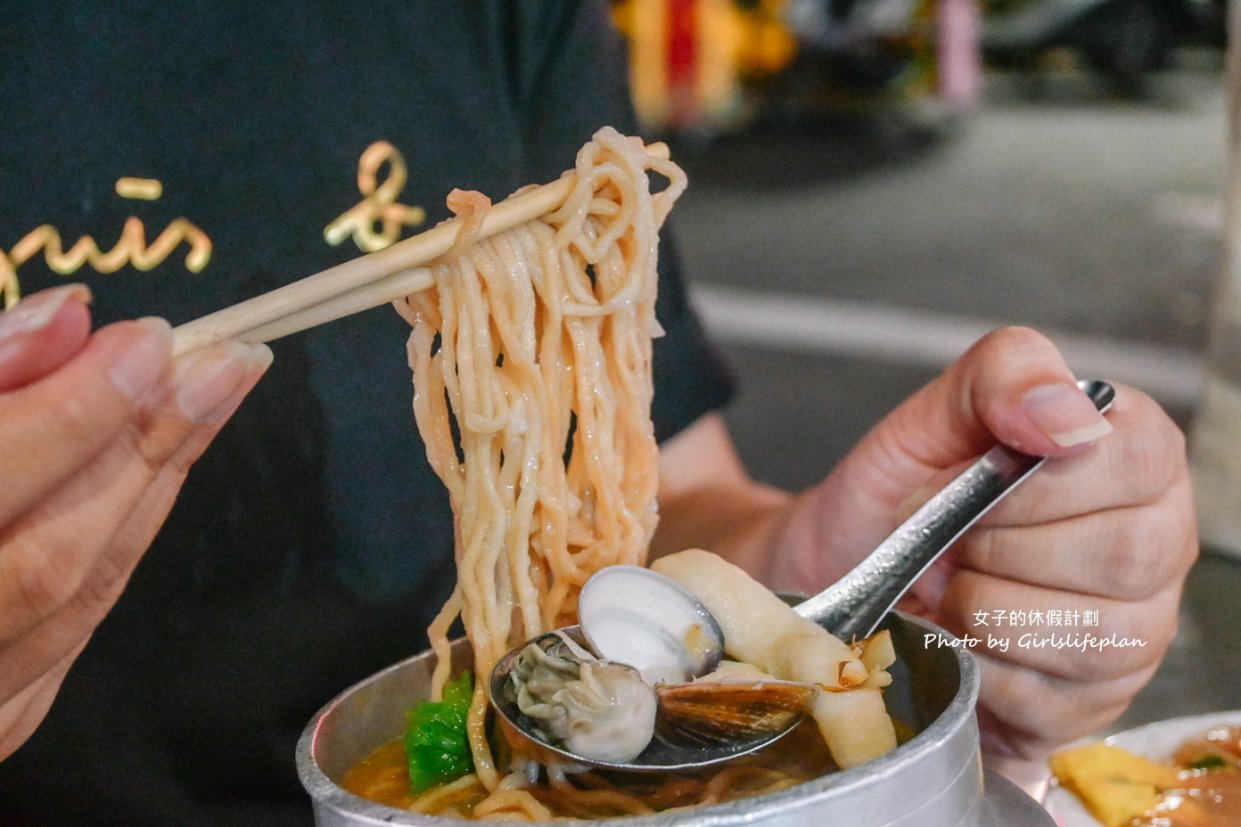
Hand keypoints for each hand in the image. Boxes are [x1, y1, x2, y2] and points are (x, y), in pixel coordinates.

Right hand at [0, 285, 271, 759]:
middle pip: (57, 555)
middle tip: (228, 361)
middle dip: (151, 447)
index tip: (152, 342)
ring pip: (80, 594)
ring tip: (215, 396)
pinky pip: (76, 629)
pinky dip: (122, 538)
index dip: (77, 412)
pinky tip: (163, 470)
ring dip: (157, 486)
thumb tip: (70, 319)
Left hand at [771, 327, 1195, 771]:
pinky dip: (975, 662)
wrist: (840, 582)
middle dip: (1003, 545)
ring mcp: (1133, 632)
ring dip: (983, 606)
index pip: (1140, 460)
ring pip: (1088, 635)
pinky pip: (1046, 697)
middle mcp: (1154, 544)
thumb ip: (1000, 375)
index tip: (979, 482)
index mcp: (1130, 459)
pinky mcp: (1090, 703)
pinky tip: (953, 633)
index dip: (1045, 478)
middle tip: (951, 538)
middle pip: (1123, 554)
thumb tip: (1063, 415)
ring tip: (946, 583)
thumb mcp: (931, 417)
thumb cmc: (898, 498)